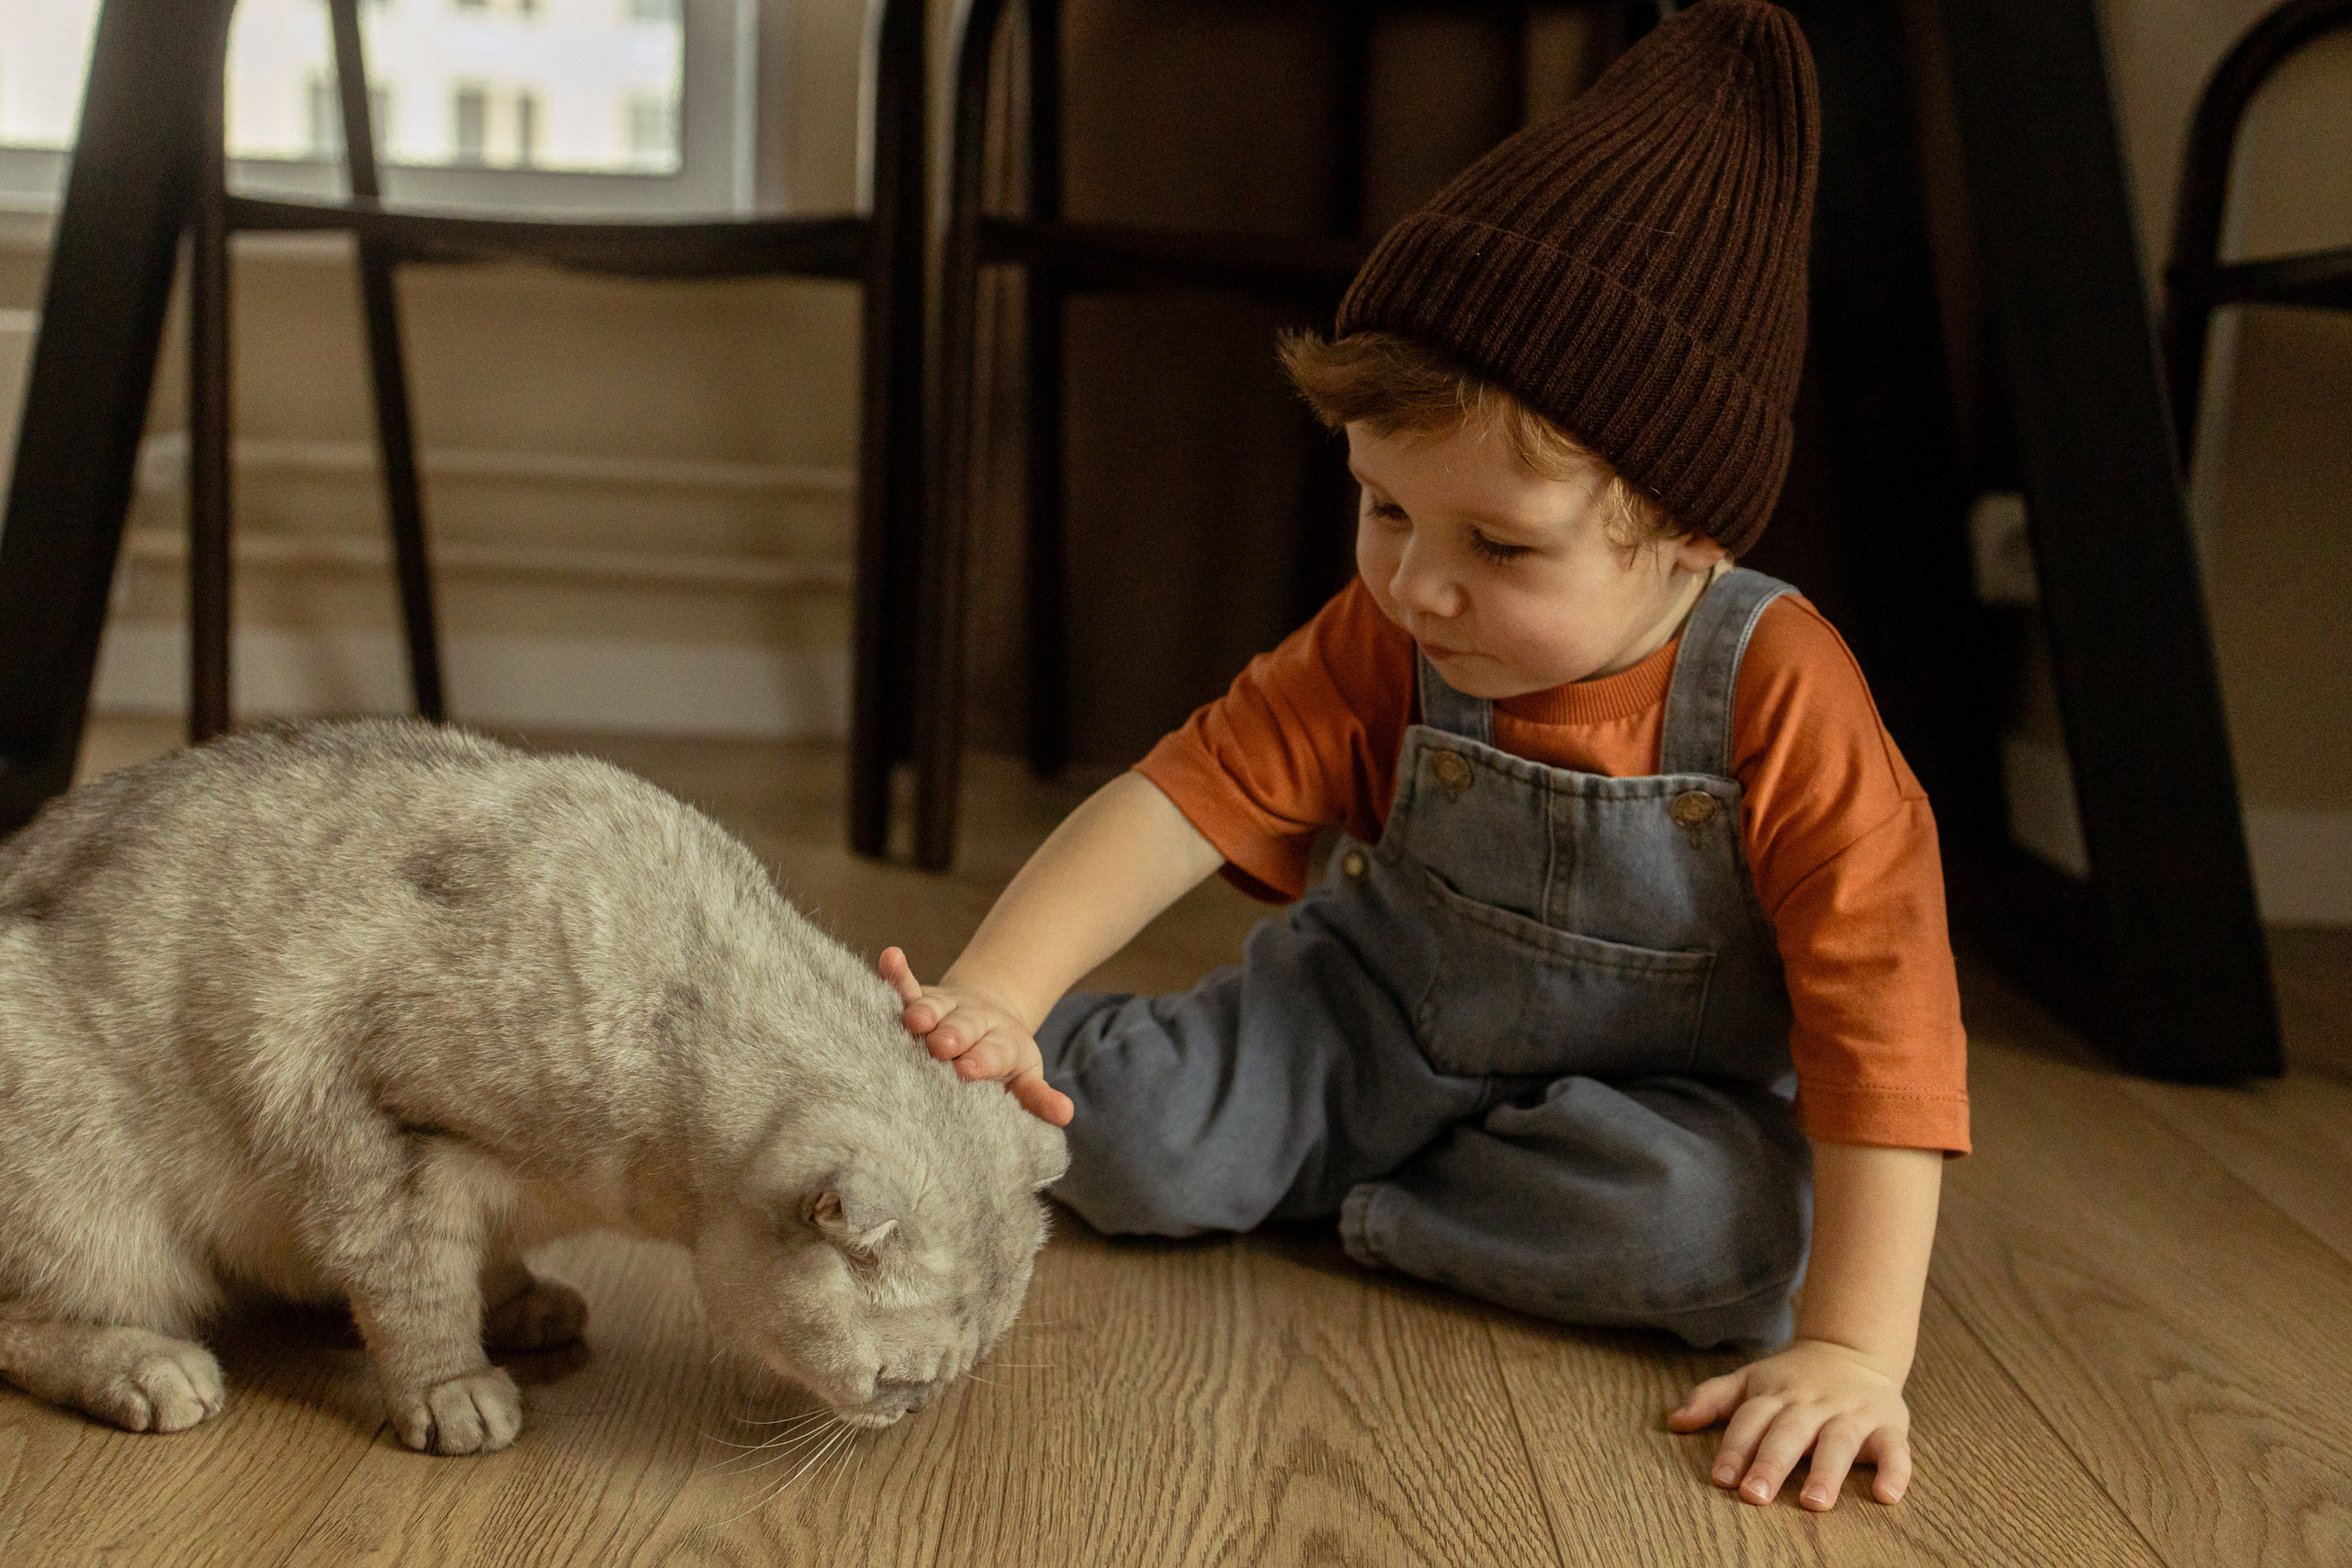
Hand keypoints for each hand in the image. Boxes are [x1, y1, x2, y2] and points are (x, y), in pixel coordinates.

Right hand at [878, 947, 1073, 1126]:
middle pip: (963, 1028)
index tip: (968, 1070)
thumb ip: (1039, 1097)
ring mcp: (947, 1010)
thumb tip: (1065, 1114)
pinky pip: (909, 986)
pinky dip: (898, 973)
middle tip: (941, 1046)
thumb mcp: (1025, 1078)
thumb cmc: (1003, 1059)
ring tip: (911, 1020)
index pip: (992, 1053)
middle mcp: (973, 1023)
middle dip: (952, 1036)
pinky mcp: (922, 998)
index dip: (982, 1060)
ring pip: (934, 1008)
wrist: (992, 1015)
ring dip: (923, 1012)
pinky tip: (889, 957)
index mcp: (1000, 1046)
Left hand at [1667, 1338, 1911, 1509]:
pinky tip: (1886, 1496)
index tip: (1721, 1478)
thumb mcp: (1751, 1379)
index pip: (1751, 1420)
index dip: (1735, 1448)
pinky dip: (1895, 1471)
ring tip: (1814, 1503)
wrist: (1853, 1350)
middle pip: (1789, 1433)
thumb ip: (1713, 1398)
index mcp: (1777, 1395)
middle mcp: (1812, 1404)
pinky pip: (1895, 1449)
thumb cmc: (1793, 1378)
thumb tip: (1674, 1422)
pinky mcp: (1888, 1425)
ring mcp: (1852, 1414)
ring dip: (1826, 1471)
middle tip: (1755, 1496)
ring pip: (1839, 1442)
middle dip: (1771, 1463)